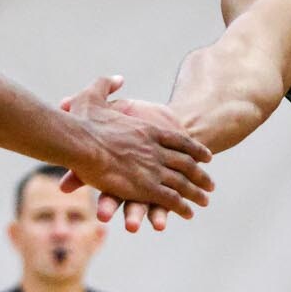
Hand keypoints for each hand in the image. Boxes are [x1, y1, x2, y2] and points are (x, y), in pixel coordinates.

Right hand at [63, 76, 213, 220]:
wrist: (79, 141)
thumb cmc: (83, 121)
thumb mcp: (94, 95)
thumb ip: (106, 85)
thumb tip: (118, 78)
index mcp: (148, 131)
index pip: (179, 141)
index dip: (194, 150)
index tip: (207, 157)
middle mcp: (156, 149)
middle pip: (186, 163)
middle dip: (200, 175)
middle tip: (211, 184)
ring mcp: (153, 169)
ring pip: (182, 182)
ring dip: (196, 192)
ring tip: (205, 200)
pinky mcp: (145, 187)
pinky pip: (169, 198)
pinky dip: (181, 206)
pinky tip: (188, 213)